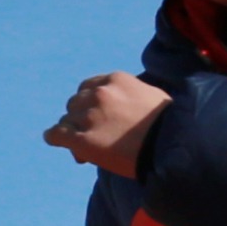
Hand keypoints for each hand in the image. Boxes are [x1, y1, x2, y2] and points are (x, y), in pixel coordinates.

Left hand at [44, 71, 169, 175]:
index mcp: (116, 80)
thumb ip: (131, 95)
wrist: (172, 146)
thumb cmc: (170, 125)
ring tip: (84, 146)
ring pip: (66, 120)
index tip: (97, 116)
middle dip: (81, 117)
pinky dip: (54, 137)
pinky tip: (54, 140)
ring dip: (72, 130)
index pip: (90, 87)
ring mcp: (89, 117)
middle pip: (76, 103)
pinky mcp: (83, 140)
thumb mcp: (152, 96)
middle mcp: (100, 94)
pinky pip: (56, 135)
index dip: (91, 103)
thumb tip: (124, 106)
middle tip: (93, 134)